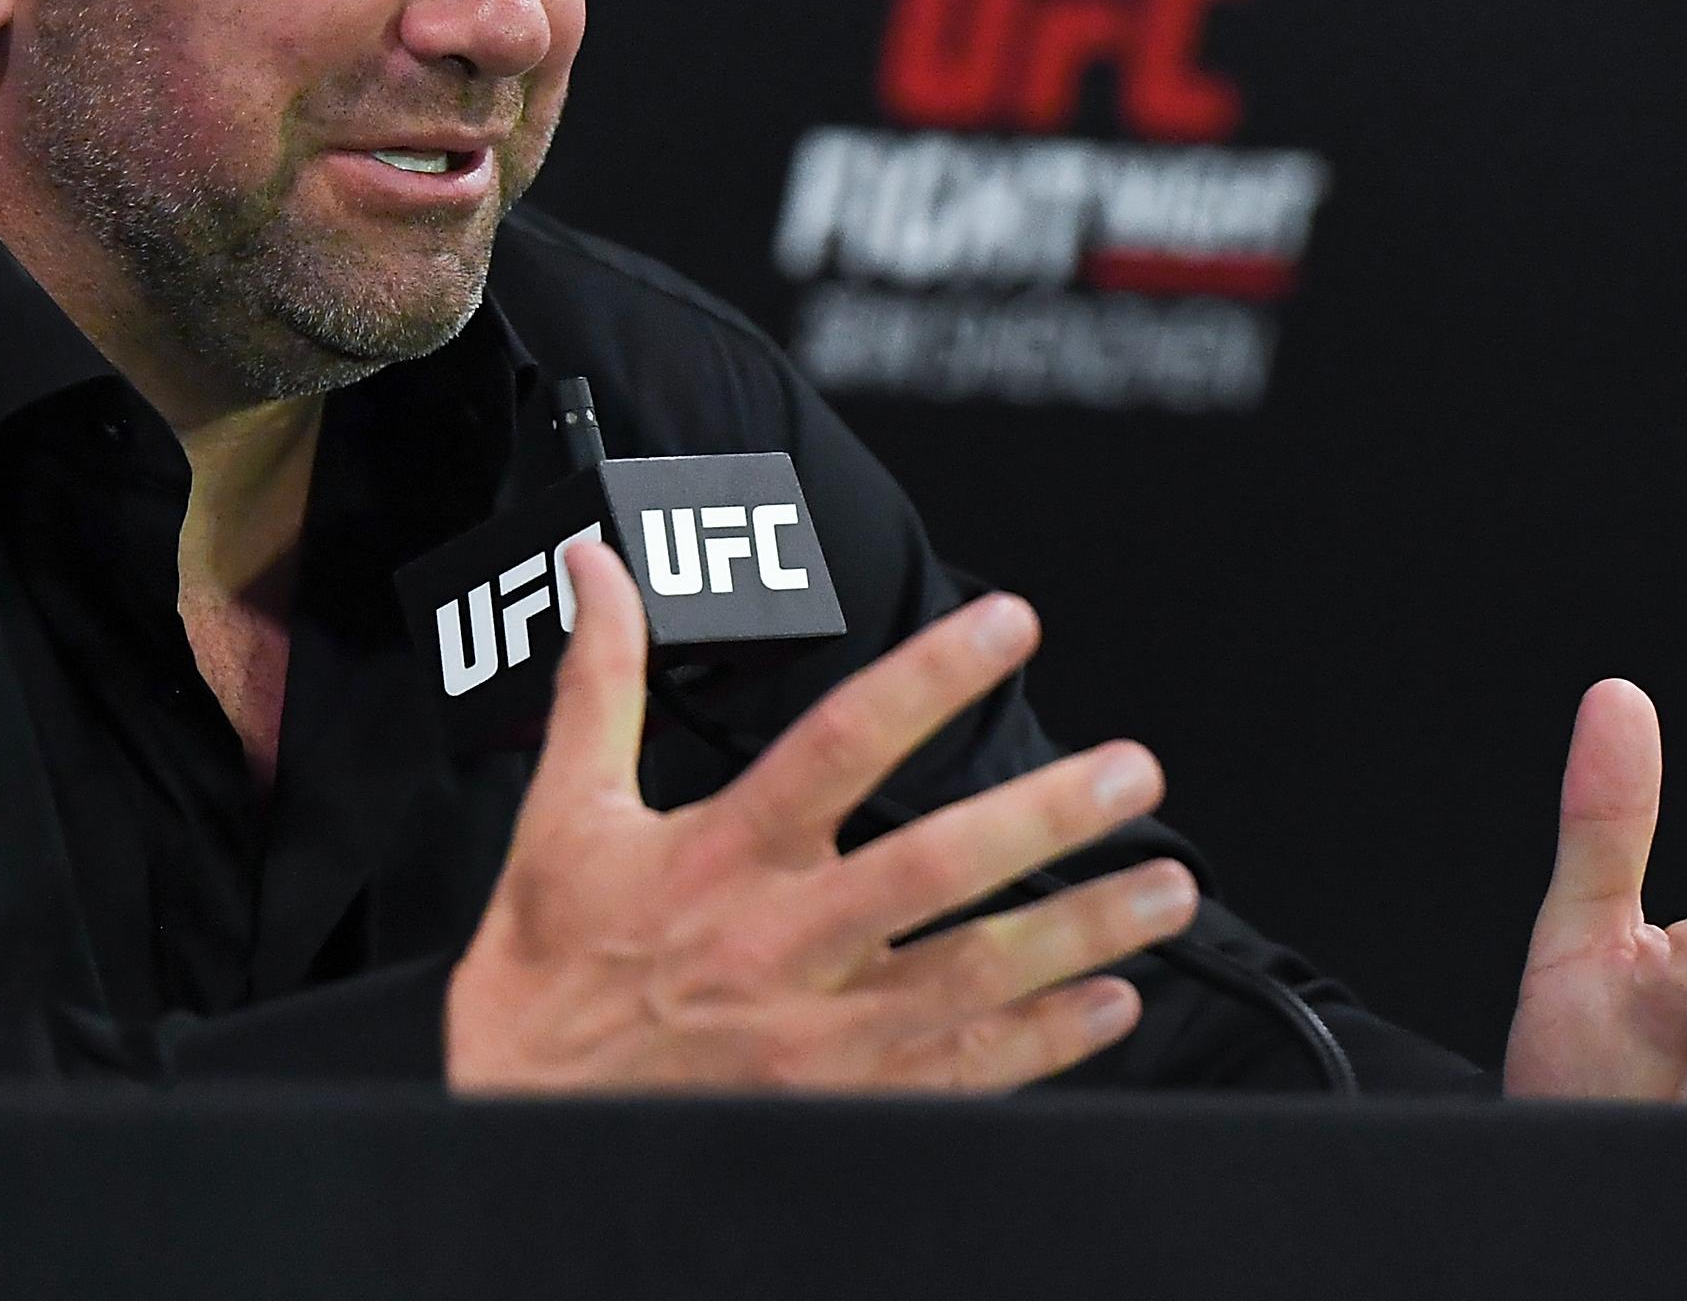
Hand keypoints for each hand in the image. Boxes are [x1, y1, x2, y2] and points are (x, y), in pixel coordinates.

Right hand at [446, 541, 1199, 1092]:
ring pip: (974, 975)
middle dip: (1047, 817)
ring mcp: (821, 1035)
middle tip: (1133, 773)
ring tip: (1165, 890)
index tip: (1007, 624)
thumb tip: (602, 572)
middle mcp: (782, 943)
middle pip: (936, 868)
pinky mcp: (842, 1106)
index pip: (839, 745)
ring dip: (1081, 931)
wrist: (521, 1115)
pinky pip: (966, 1073)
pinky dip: (1047, 1041)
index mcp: (722, 857)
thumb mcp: (563, 815)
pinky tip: (1112, 1004)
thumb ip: (601, 683)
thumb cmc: (547, 972)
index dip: (928, 680)